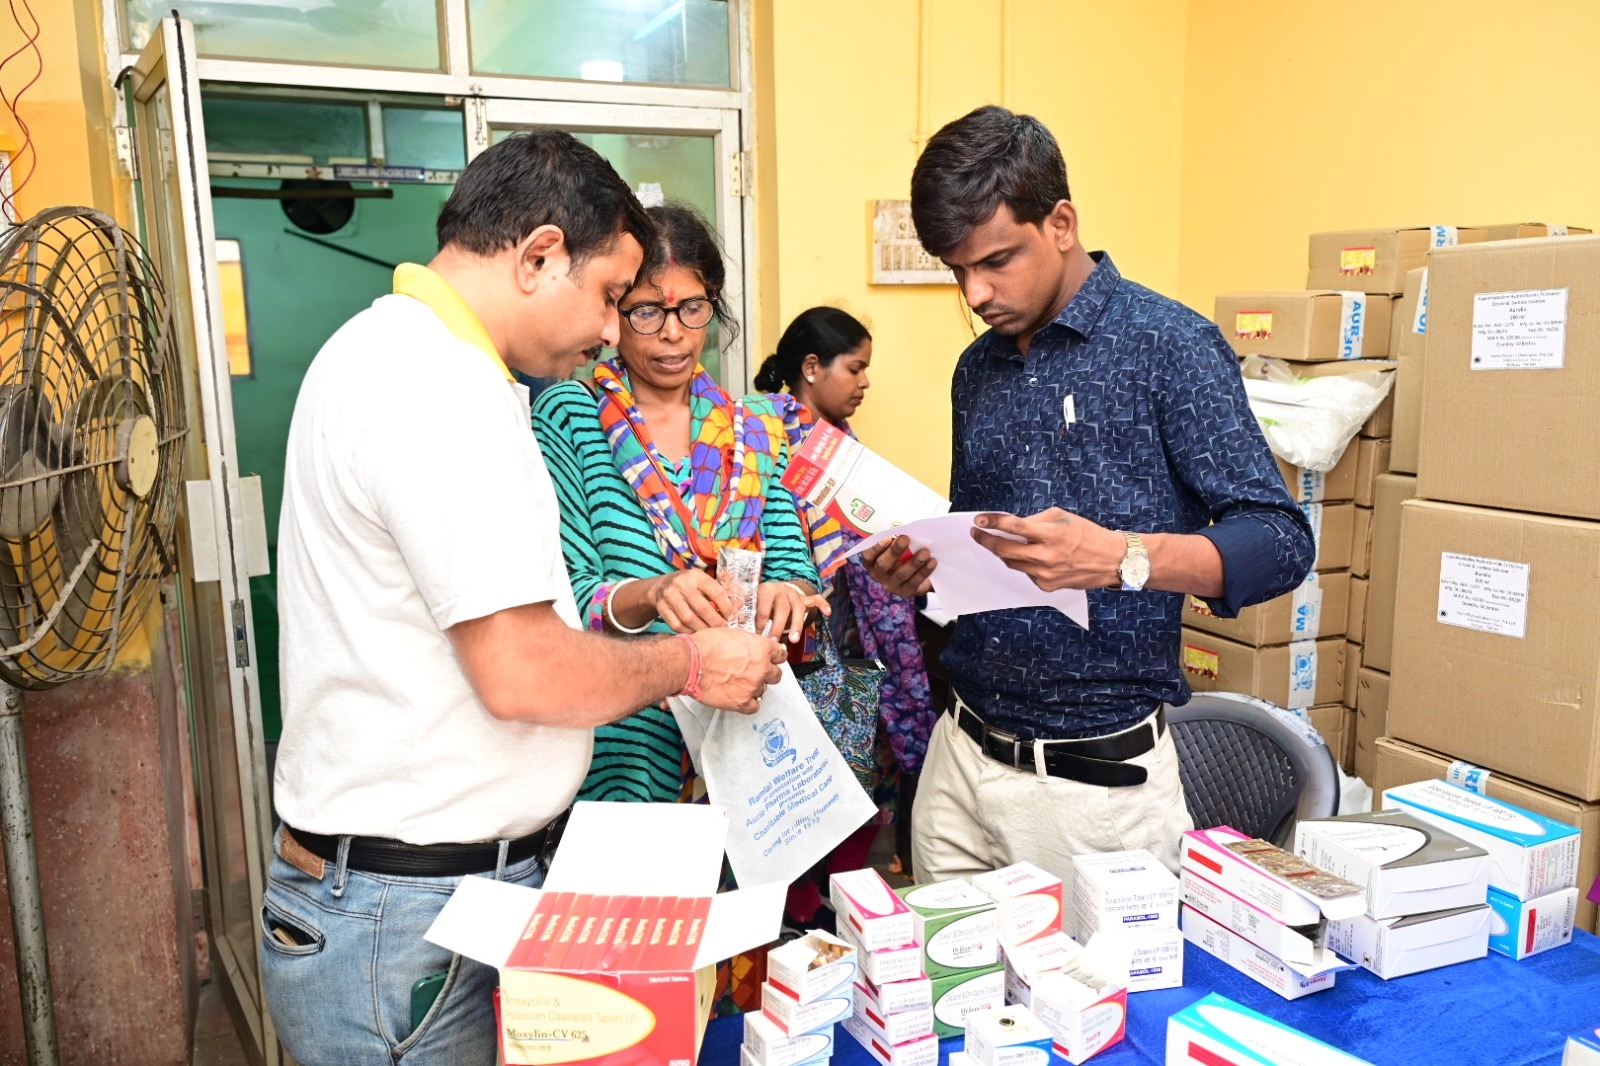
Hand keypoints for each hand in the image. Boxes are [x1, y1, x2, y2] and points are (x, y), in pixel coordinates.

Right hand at [650, 569, 733, 631]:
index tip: (731, 616)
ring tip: (711, 633)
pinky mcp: (662, 608)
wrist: (660, 586)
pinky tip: (696, 632)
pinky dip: (689, 631)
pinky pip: (677, 625)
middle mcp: (682, 584)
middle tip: (723, 628)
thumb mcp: (702, 581)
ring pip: (689, 619)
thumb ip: (718, 591)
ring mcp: (670, 596)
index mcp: (696, 575)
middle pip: (703, 608)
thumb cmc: (689, 585)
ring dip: (703, 629)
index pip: (717, 593)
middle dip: (716, 622)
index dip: (727, 607)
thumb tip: (738, 607)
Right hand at [689, 627, 786, 713]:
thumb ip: (747, 642)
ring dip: (754, 687)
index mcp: (761, 648)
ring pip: (763, 690)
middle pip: (776, 675)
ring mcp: (753, 686)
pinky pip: (754, 706)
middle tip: (755, 672)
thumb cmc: (705, 646)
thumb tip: (750, 646)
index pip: (780, 654)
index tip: (771, 659)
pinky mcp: (741, 702)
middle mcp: (761, 668)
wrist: (690, 662)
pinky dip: (749, 703)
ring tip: (739, 683)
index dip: (774, 657)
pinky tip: (740, 697)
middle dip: (767, 673)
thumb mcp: (731, 633)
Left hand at [755, 581, 831, 644]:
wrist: (774, 586)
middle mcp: (782, 590)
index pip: (764, 608)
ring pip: (798, 608)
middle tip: (775, 642)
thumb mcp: (754, 604)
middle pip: (782, 609)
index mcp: (767, 590)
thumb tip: (750, 635)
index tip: (760, 637)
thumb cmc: (762, 600)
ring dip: (796, 625)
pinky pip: (815, 599)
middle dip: (778, 627)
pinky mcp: (804, 597)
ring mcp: (794, 594)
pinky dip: (822, 605)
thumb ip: (753, 616)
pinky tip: (828, 613)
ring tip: (794, 639)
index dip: (761, 624)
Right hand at [860, 536, 934, 597]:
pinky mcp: (905, 592)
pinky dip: (924, 571)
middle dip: (895, 551)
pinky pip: (914, 582)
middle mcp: (878, 574)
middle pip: (883, 564)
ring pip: (901, 574)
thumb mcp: (897, 543)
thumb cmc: (904, 551)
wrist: (918, 570)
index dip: (876, 547)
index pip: (868, 556)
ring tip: (925, 552)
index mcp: (872, 561)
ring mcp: (891, 585)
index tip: (887, 537)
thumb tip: (905, 527)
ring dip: (914, 562)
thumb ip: (897, 538)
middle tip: (906, 539)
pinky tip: (932, 562)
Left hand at [970, 508, 1124, 591]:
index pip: (1014, 527)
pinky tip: (1031, 556)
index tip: (978, 520)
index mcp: (1051, 535)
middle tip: (977, 533)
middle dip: (987, 540)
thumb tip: (1012, 524)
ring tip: (997, 542)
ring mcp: (1045, 574)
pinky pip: (1026, 572)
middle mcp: (1046, 556)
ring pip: (1012, 563)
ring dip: (1002, 552)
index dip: (993, 522)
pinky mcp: (1047, 585)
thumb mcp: (1062, 517)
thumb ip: (1035, 521)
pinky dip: (1024, 563)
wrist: (1111, 560)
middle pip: (1005, 550)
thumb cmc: (1087, 534)